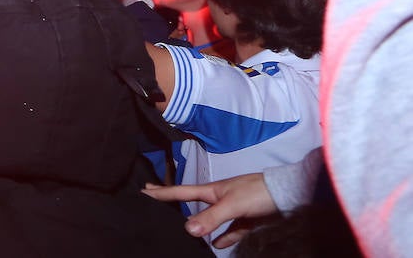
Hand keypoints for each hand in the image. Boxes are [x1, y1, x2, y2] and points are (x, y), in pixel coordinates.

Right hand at [142, 172, 277, 248]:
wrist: (289, 194)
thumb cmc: (258, 192)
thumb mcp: (232, 204)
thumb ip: (210, 218)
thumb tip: (187, 229)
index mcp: (212, 190)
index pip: (181, 192)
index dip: (163, 192)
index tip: (144, 190)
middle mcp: (220, 199)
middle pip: (193, 203)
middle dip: (175, 201)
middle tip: (155, 198)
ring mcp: (233, 209)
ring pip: (211, 219)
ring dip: (200, 224)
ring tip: (187, 230)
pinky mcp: (247, 221)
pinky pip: (232, 231)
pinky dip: (225, 238)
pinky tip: (219, 245)